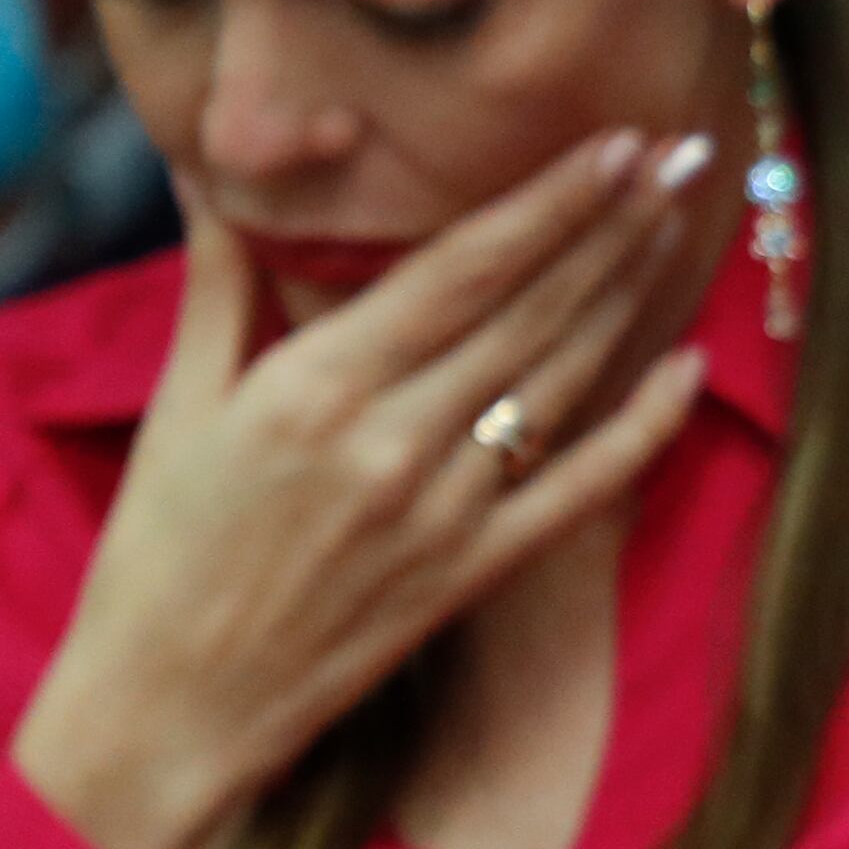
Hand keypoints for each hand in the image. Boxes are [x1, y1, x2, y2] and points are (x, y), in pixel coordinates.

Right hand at [10, 129, 720, 848]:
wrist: (173, 706)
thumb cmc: (160, 549)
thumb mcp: (179, 403)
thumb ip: (217, 281)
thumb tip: (204, 169)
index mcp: (314, 386)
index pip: (462, 268)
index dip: (549, 201)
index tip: (615, 141)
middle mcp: (392, 441)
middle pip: (530, 312)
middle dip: (612, 226)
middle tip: (681, 154)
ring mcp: (445, 511)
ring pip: (561, 382)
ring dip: (626, 297)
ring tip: (674, 223)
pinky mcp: (474, 574)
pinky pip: (580, 488)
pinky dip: (644, 427)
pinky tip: (689, 368)